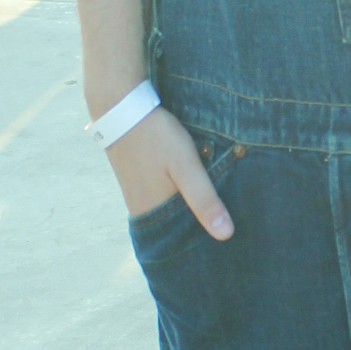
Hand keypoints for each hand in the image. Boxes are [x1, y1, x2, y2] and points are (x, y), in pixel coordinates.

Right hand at [104, 106, 233, 235]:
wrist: (121, 108)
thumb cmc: (156, 137)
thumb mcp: (186, 166)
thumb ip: (204, 199)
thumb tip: (225, 235)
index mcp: (153, 213)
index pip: (183, 239)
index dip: (205, 241)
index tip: (228, 240)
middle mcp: (142, 210)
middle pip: (177, 226)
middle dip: (199, 225)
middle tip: (229, 223)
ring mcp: (137, 195)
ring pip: (171, 210)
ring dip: (190, 209)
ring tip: (217, 208)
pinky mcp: (137, 181)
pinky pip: (163, 197)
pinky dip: (179, 197)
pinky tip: (194, 190)